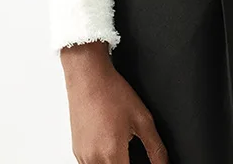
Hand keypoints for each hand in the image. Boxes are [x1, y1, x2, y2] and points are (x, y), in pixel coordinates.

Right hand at [60, 42, 168, 163]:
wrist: (88, 77)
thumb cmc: (112, 92)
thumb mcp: (142, 118)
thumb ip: (156, 147)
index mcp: (111, 153)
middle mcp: (93, 159)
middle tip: (133, 153)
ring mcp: (82, 156)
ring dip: (115, 163)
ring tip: (123, 146)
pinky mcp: (77, 151)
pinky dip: (103, 160)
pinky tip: (111, 145)